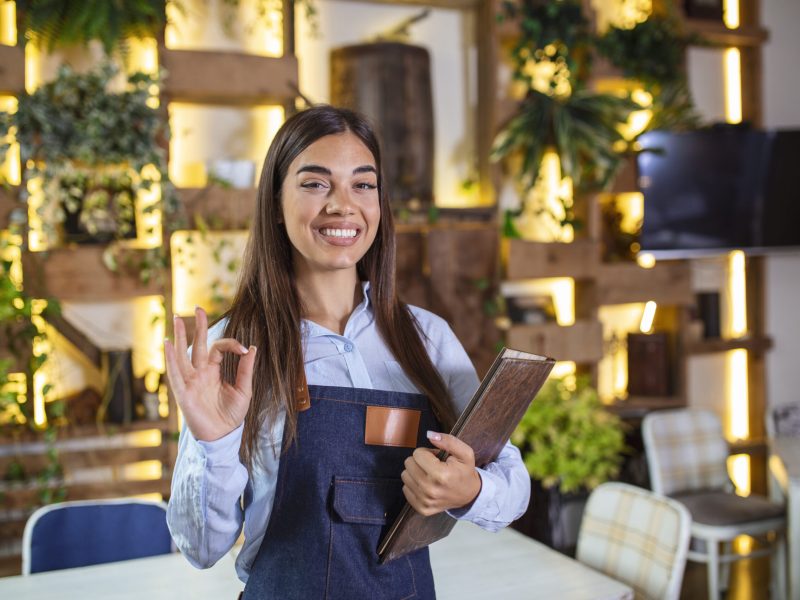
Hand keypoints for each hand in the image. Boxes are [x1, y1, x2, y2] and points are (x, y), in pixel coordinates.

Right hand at [164, 306, 255, 441]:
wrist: (222, 436)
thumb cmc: (232, 415)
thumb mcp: (244, 390)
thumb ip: (245, 370)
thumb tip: (252, 348)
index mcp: (214, 371)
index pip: (218, 348)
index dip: (231, 344)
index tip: (243, 349)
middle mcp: (200, 373)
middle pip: (197, 345)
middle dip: (197, 327)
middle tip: (197, 307)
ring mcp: (190, 381)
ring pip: (183, 355)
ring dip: (179, 337)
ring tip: (176, 318)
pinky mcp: (183, 392)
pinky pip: (175, 373)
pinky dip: (171, 358)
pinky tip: (168, 344)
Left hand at [400, 432, 481, 516]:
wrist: (470, 495)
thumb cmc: (465, 472)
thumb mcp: (464, 453)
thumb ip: (448, 441)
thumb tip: (429, 434)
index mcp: (441, 475)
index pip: (417, 453)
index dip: (427, 452)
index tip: (437, 458)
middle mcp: (430, 489)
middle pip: (408, 464)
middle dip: (420, 461)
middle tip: (433, 466)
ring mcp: (425, 501)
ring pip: (405, 476)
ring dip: (415, 472)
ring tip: (429, 474)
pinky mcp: (421, 508)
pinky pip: (405, 489)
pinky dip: (414, 484)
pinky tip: (426, 485)